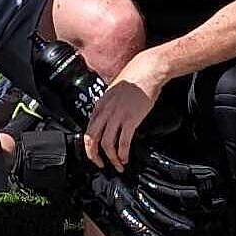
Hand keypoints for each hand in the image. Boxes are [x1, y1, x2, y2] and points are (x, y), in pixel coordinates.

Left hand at [84, 54, 167, 169]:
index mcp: (100, 105)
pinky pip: (123, 141)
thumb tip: (108, 120)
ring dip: (112, 158)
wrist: (148, 70)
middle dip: (94, 156)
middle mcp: (105, 111)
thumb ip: (108, 107)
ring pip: (107, 143)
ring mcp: (117, 115)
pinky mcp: (131, 118)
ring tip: (118, 165)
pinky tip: (126, 158)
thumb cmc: (134, 79)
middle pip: (92, 139)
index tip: (95, 155)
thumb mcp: (114, 93)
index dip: (89, 146)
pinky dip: (123, 153)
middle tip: (101, 165)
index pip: (88, 130)